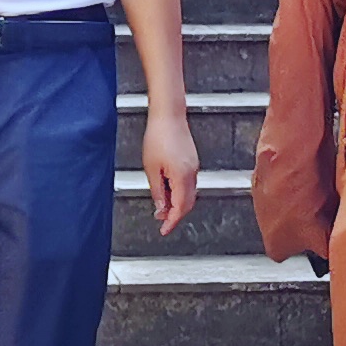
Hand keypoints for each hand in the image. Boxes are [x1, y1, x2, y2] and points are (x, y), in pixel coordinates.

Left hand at [142, 104, 200, 235]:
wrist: (168, 115)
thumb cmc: (158, 136)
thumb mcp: (152, 168)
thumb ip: (157, 191)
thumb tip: (160, 209)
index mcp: (183, 177)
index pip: (180, 208)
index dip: (172, 222)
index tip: (164, 230)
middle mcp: (192, 173)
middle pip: (188, 203)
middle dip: (175, 214)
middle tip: (161, 220)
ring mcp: (194, 166)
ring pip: (188, 193)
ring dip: (176, 202)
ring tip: (160, 205)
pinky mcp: (191, 161)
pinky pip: (188, 183)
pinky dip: (179, 191)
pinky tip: (166, 189)